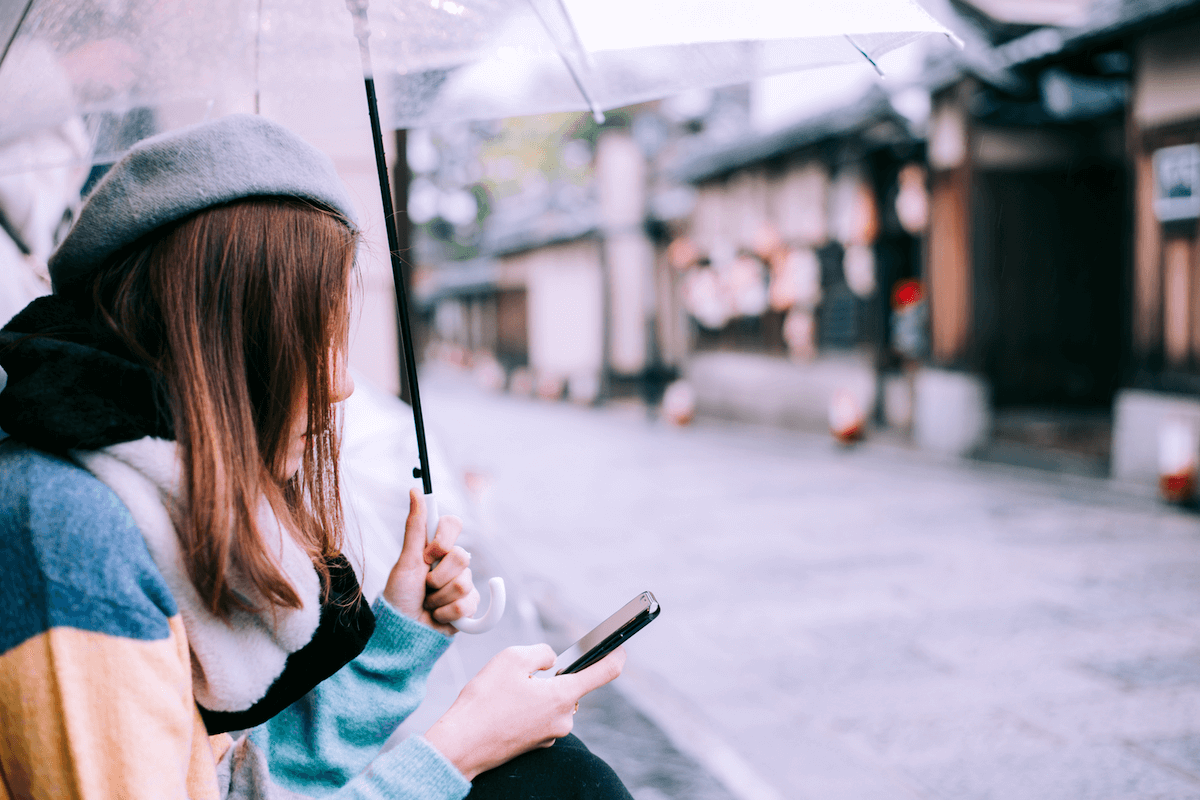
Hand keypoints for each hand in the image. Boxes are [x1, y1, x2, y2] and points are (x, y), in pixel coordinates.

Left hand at [382, 489, 479, 633]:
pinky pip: (468, 604)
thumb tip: (414, 490)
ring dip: (438, 598)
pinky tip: (438, 616)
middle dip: (436, 577)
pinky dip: (448, 613)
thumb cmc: (399, 597)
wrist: (402, 633)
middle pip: (461, 557)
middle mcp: (451, 564)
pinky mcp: (469, 606)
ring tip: (427, 604)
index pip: (453, 525)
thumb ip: (415, 526)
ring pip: (464, 583)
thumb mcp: (405, 561)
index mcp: (436, 548)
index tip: (428, 555)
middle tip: (423, 586)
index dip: (443, 541)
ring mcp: (462, 585)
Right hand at [424, 643, 625, 780]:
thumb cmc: (485, 701)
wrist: (461, 745)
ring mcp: (551, 733)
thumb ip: (542, 652)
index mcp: (563, 696)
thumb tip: (551, 662)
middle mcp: (564, 718)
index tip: (620, 646)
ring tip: (505, 693)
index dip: (615, 655)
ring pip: (553, 700)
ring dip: (537, 691)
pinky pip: (541, 715)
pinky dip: (528, 707)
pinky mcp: (538, 742)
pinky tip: (505, 707)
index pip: (604, 673)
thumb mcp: (512, 658)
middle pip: (571, 685)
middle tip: (522, 674)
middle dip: (552, 675)